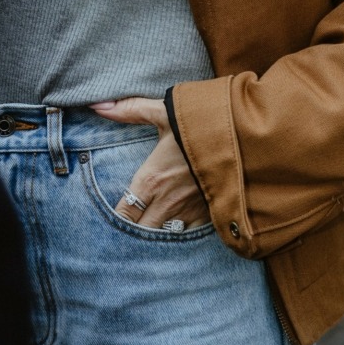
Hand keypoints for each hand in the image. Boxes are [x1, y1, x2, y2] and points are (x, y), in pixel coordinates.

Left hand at [91, 96, 210, 229]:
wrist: (245, 139)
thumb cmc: (201, 124)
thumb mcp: (165, 112)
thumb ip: (131, 110)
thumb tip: (98, 105)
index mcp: (152, 179)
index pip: (124, 212)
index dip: (115, 219)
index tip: (109, 222)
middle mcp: (167, 202)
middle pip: (140, 232)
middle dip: (131, 235)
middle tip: (125, 234)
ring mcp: (189, 212)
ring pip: (164, 238)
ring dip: (156, 238)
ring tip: (148, 238)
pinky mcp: (210, 216)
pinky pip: (189, 237)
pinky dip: (181, 237)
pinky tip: (178, 234)